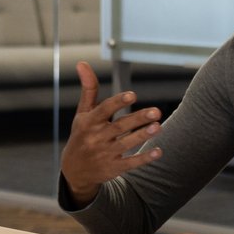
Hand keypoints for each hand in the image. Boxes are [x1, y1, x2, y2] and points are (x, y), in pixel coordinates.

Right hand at [61, 63, 163, 201]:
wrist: (74, 171)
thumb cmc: (82, 135)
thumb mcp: (82, 113)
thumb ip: (88, 89)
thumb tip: (82, 63)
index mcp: (89, 122)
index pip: (104, 110)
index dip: (117, 102)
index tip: (132, 95)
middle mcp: (97, 137)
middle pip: (120, 126)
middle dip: (138, 119)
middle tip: (157, 111)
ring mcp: (105, 154)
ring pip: (127, 144)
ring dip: (143, 136)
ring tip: (158, 127)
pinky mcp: (113, 168)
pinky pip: (130, 163)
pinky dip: (144, 158)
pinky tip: (158, 151)